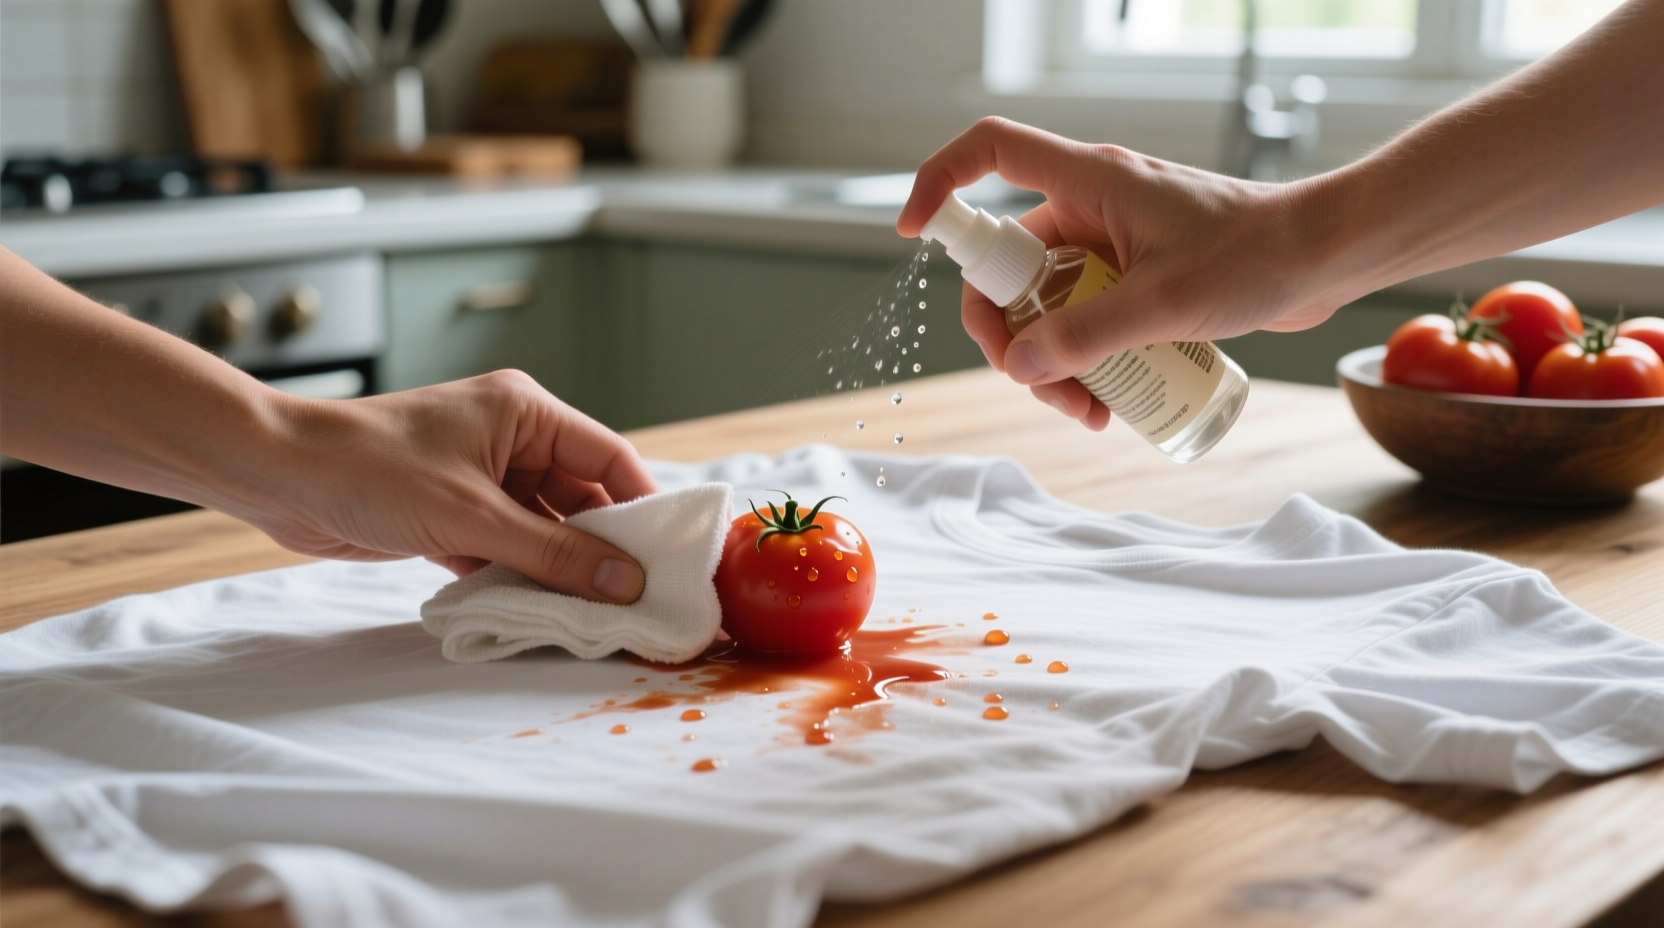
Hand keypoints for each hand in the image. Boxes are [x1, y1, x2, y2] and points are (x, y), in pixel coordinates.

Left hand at [248, 371, 658, 602]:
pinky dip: (520, 576)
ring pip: (544, 529)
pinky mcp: (453, 512)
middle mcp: (511, 439)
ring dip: (559, 569)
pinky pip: (507, 546)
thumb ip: (553, 554)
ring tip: (594, 617)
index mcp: (525, 412)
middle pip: (582, 498)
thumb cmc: (370, 469)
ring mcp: (481, 477)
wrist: (276, 474)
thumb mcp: (471, 517)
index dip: (645, 507)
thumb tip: (624, 583)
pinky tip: (539, 613)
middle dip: (604, 549)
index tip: (673, 559)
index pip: (610, 458)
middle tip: (636, 601)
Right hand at [897, 118, 1342, 428]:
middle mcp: (1090, 206)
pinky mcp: (1134, 275)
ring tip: (1088, 411)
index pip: (989, 151)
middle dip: (1011, 334)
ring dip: (1050, 362)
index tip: (911, 233)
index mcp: (1088, 181)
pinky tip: (1110, 402)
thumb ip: (1084, 336)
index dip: (938, 181)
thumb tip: (1017, 366)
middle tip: (1039, 388)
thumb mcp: (1163, 304)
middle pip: (1006, 262)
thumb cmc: (1257, 258)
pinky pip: (1081, 317)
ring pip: (1044, 303)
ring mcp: (1110, 243)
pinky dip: (1082, 359)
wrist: (1327, 258)